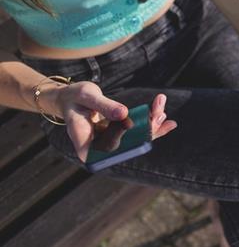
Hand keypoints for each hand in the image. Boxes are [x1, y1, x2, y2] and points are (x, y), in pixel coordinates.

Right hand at [52, 81, 176, 161]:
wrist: (69, 98)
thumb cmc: (73, 97)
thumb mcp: (86, 96)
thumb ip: (104, 106)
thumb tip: (124, 115)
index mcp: (87, 146)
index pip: (113, 150)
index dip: (133, 144)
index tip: (149, 129)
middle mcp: (100, 148)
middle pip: (129, 145)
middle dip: (148, 130)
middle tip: (160, 113)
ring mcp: (110, 142)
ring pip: (136, 138)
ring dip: (152, 123)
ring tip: (162, 107)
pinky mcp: (118, 134)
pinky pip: (137, 131)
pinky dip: (150, 122)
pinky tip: (162, 113)